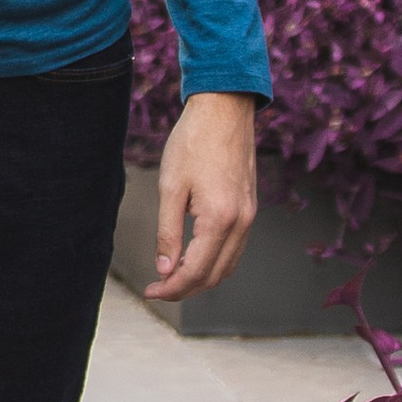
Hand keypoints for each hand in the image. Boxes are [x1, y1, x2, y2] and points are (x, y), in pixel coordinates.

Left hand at [143, 91, 260, 303]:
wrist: (224, 109)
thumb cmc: (193, 142)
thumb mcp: (170, 187)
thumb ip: (168, 233)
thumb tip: (166, 269)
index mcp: (220, 219)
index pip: (196, 272)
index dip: (172, 288)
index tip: (150, 291)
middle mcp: (241, 222)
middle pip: (215, 275)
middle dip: (185, 288)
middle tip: (158, 288)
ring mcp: (250, 216)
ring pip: (228, 265)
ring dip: (201, 277)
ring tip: (172, 277)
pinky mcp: (250, 208)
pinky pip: (235, 248)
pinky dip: (215, 261)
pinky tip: (193, 257)